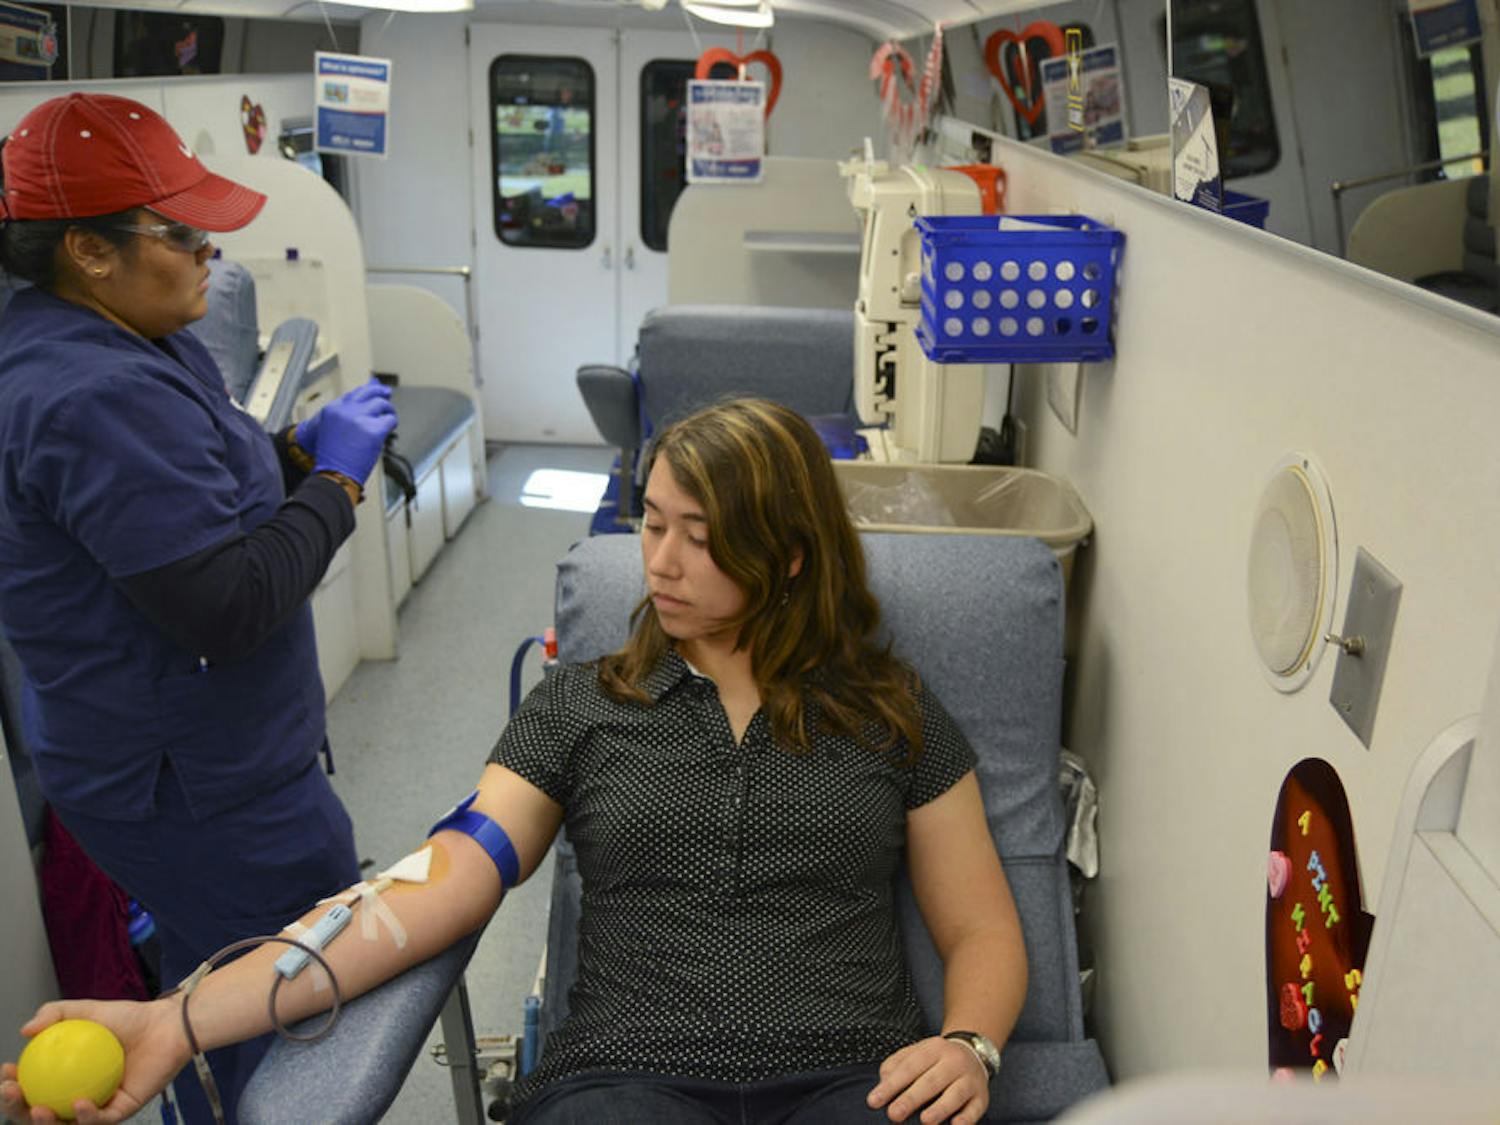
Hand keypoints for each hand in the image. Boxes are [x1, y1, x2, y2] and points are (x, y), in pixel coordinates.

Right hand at [1, 999, 187, 1123]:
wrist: (167, 1024)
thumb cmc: (130, 1018)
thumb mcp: (87, 1011)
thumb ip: (55, 1014)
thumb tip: (25, 1030)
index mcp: (66, 1076)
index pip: (31, 1087)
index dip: (12, 1087)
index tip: (6, 1075)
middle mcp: (77, 1094)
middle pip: (39, 1113)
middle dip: (16, 1110)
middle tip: (12, 1093)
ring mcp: (98, 1106)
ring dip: (46, 1123)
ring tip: (38, 1108)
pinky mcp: (121, 1111)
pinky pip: (100, 1121)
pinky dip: (86, 1117)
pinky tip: (79, 1103)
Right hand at [311, 380, 397, 484]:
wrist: (334, 475)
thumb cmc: (334, 460)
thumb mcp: (331, 432)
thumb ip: (346, 417)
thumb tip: (366, 406)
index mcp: (332, 410)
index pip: (353, 394)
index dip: (365, 393)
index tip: (373, 392)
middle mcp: (345, 411)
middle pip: (368, 392)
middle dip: (379, 392)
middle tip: (387, 394)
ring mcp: (359, 418)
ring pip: (381, 404)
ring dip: (388, 410)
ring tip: (389, 418)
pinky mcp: (373, 429)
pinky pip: (389, 420)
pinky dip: (392, 424)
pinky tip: (389, 429)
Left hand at [866, 1036, 990, 1123]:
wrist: (974, 1053)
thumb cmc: (935, 1060)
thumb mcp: (916, 1053)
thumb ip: (896, 1065)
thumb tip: (884, 1084)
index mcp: (933, 1049)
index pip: (909, 1067)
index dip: (891, 1085)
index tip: (873, 1101)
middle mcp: (953, 1062)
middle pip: (931, 1081)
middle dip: (911, 1099)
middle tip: (893, 1114)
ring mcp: (970, 1079)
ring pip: (955, 1094)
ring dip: (940, 1108)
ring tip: (924, 1121)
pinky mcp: (982, 1097)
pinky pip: (975, 1108)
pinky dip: (966, 1118)